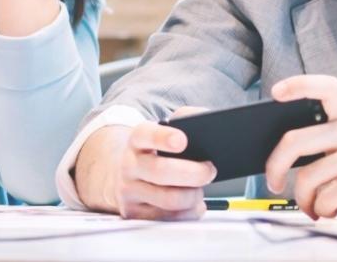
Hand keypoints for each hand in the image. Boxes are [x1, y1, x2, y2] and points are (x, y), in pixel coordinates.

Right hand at [102, 109, 216, 220]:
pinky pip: (170, 218)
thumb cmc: (155, 153)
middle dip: (194, 173)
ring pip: (170, 199)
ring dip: (193, 195)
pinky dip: (189, 212)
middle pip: (162, 171)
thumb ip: (186, 120)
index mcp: (137, 140)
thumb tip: (207, 118)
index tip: (182, 140)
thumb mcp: (164, 132)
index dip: (163, 138)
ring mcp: (129, 190)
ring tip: (199, 189)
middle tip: (210, 170)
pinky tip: (191, 203)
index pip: (146, 135)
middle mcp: (129, 164)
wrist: (126, 176)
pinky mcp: (134, 213)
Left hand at [265, 75, 336, 223]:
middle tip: (274, 184)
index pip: (326, 88)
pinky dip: (322, 209)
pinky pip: (327, 196)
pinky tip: (330, 211)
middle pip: (295, 141)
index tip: (275, 93)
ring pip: (308, 176)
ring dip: (304, 200)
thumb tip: (279, 153)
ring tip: (314, 206)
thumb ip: (324, 143)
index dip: (298, 85)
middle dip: (275, 167)